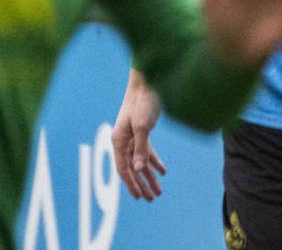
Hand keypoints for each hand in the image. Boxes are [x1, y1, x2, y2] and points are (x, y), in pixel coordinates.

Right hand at [112, 68, 166, 200]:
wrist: (148, 82)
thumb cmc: (142, 102)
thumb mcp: (142, 126)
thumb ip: (141, 148)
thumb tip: (138, 170)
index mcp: (118, 141)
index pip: (123, 168)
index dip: (131, 184)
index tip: (139, 197)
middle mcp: (123, 141)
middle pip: (132, 168)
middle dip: (142, 184)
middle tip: (151, 199)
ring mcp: (132, 136)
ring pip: (140, 161)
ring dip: (150, 176)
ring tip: (159, 191)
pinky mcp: (142, 131)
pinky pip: (147, 151)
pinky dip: (155, 161)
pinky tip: (163, 171)